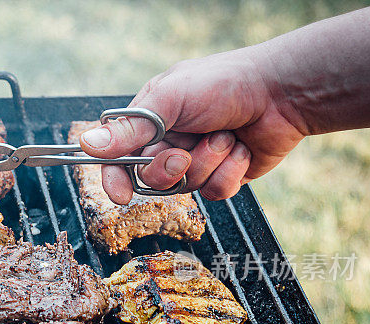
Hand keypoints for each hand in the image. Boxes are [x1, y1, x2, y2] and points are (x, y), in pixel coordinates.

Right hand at [79, 47, 306, 203]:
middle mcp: (170, 142)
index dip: (115, 178)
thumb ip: (130, 128)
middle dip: (171, 168)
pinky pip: (214, 192)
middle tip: (186, 151)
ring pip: (186, 187)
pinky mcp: (223, 175)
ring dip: (208, 162)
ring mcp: (197, 161)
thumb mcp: (170, 100)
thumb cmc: (225, 83)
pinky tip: (242, 149)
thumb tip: (87, 144)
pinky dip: (230, 172)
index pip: (118, 157)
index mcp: (150, 121)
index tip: (120, 194)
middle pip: (151, 179)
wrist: (282, 92)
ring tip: (226, 136)